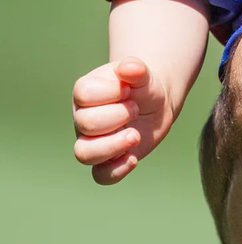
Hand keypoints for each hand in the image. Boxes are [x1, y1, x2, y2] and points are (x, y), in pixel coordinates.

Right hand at [72, 57, 172, 184]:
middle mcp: (82, 118)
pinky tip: (133, 158)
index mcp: (86, 91)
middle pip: (85, 124)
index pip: (84, 94)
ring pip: (84, 154)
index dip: (111, 93)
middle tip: (136, 109)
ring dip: (113, 146)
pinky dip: (117, 170)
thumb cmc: (143, 84)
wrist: (156, 102)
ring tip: (135, 135)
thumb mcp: (143, 73)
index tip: (129, 89)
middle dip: (117, 116)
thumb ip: (136, 68)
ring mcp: (92, 141)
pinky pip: (101, 176)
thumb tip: (130, 67)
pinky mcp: (106, 160)